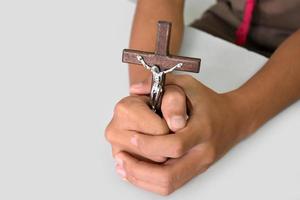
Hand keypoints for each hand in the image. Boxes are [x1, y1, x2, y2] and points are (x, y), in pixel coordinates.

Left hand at [105, 74, 244, 194]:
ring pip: (167, 185)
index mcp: (203, 129)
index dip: (151, 144)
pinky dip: (148, 182)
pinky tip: (133, 172)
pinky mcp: (194, 171)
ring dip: (141, 178)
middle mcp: (202, 152)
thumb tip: (135, 90)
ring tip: (123, 166)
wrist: (233, 120)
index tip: (133, 137)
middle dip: (140, 168)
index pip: (175, 145)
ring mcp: (199, 165)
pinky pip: (170, 186)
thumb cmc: (208, 102)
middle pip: (169, 175)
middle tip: (121, 156)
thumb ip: (163, 85)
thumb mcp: (188, 85)